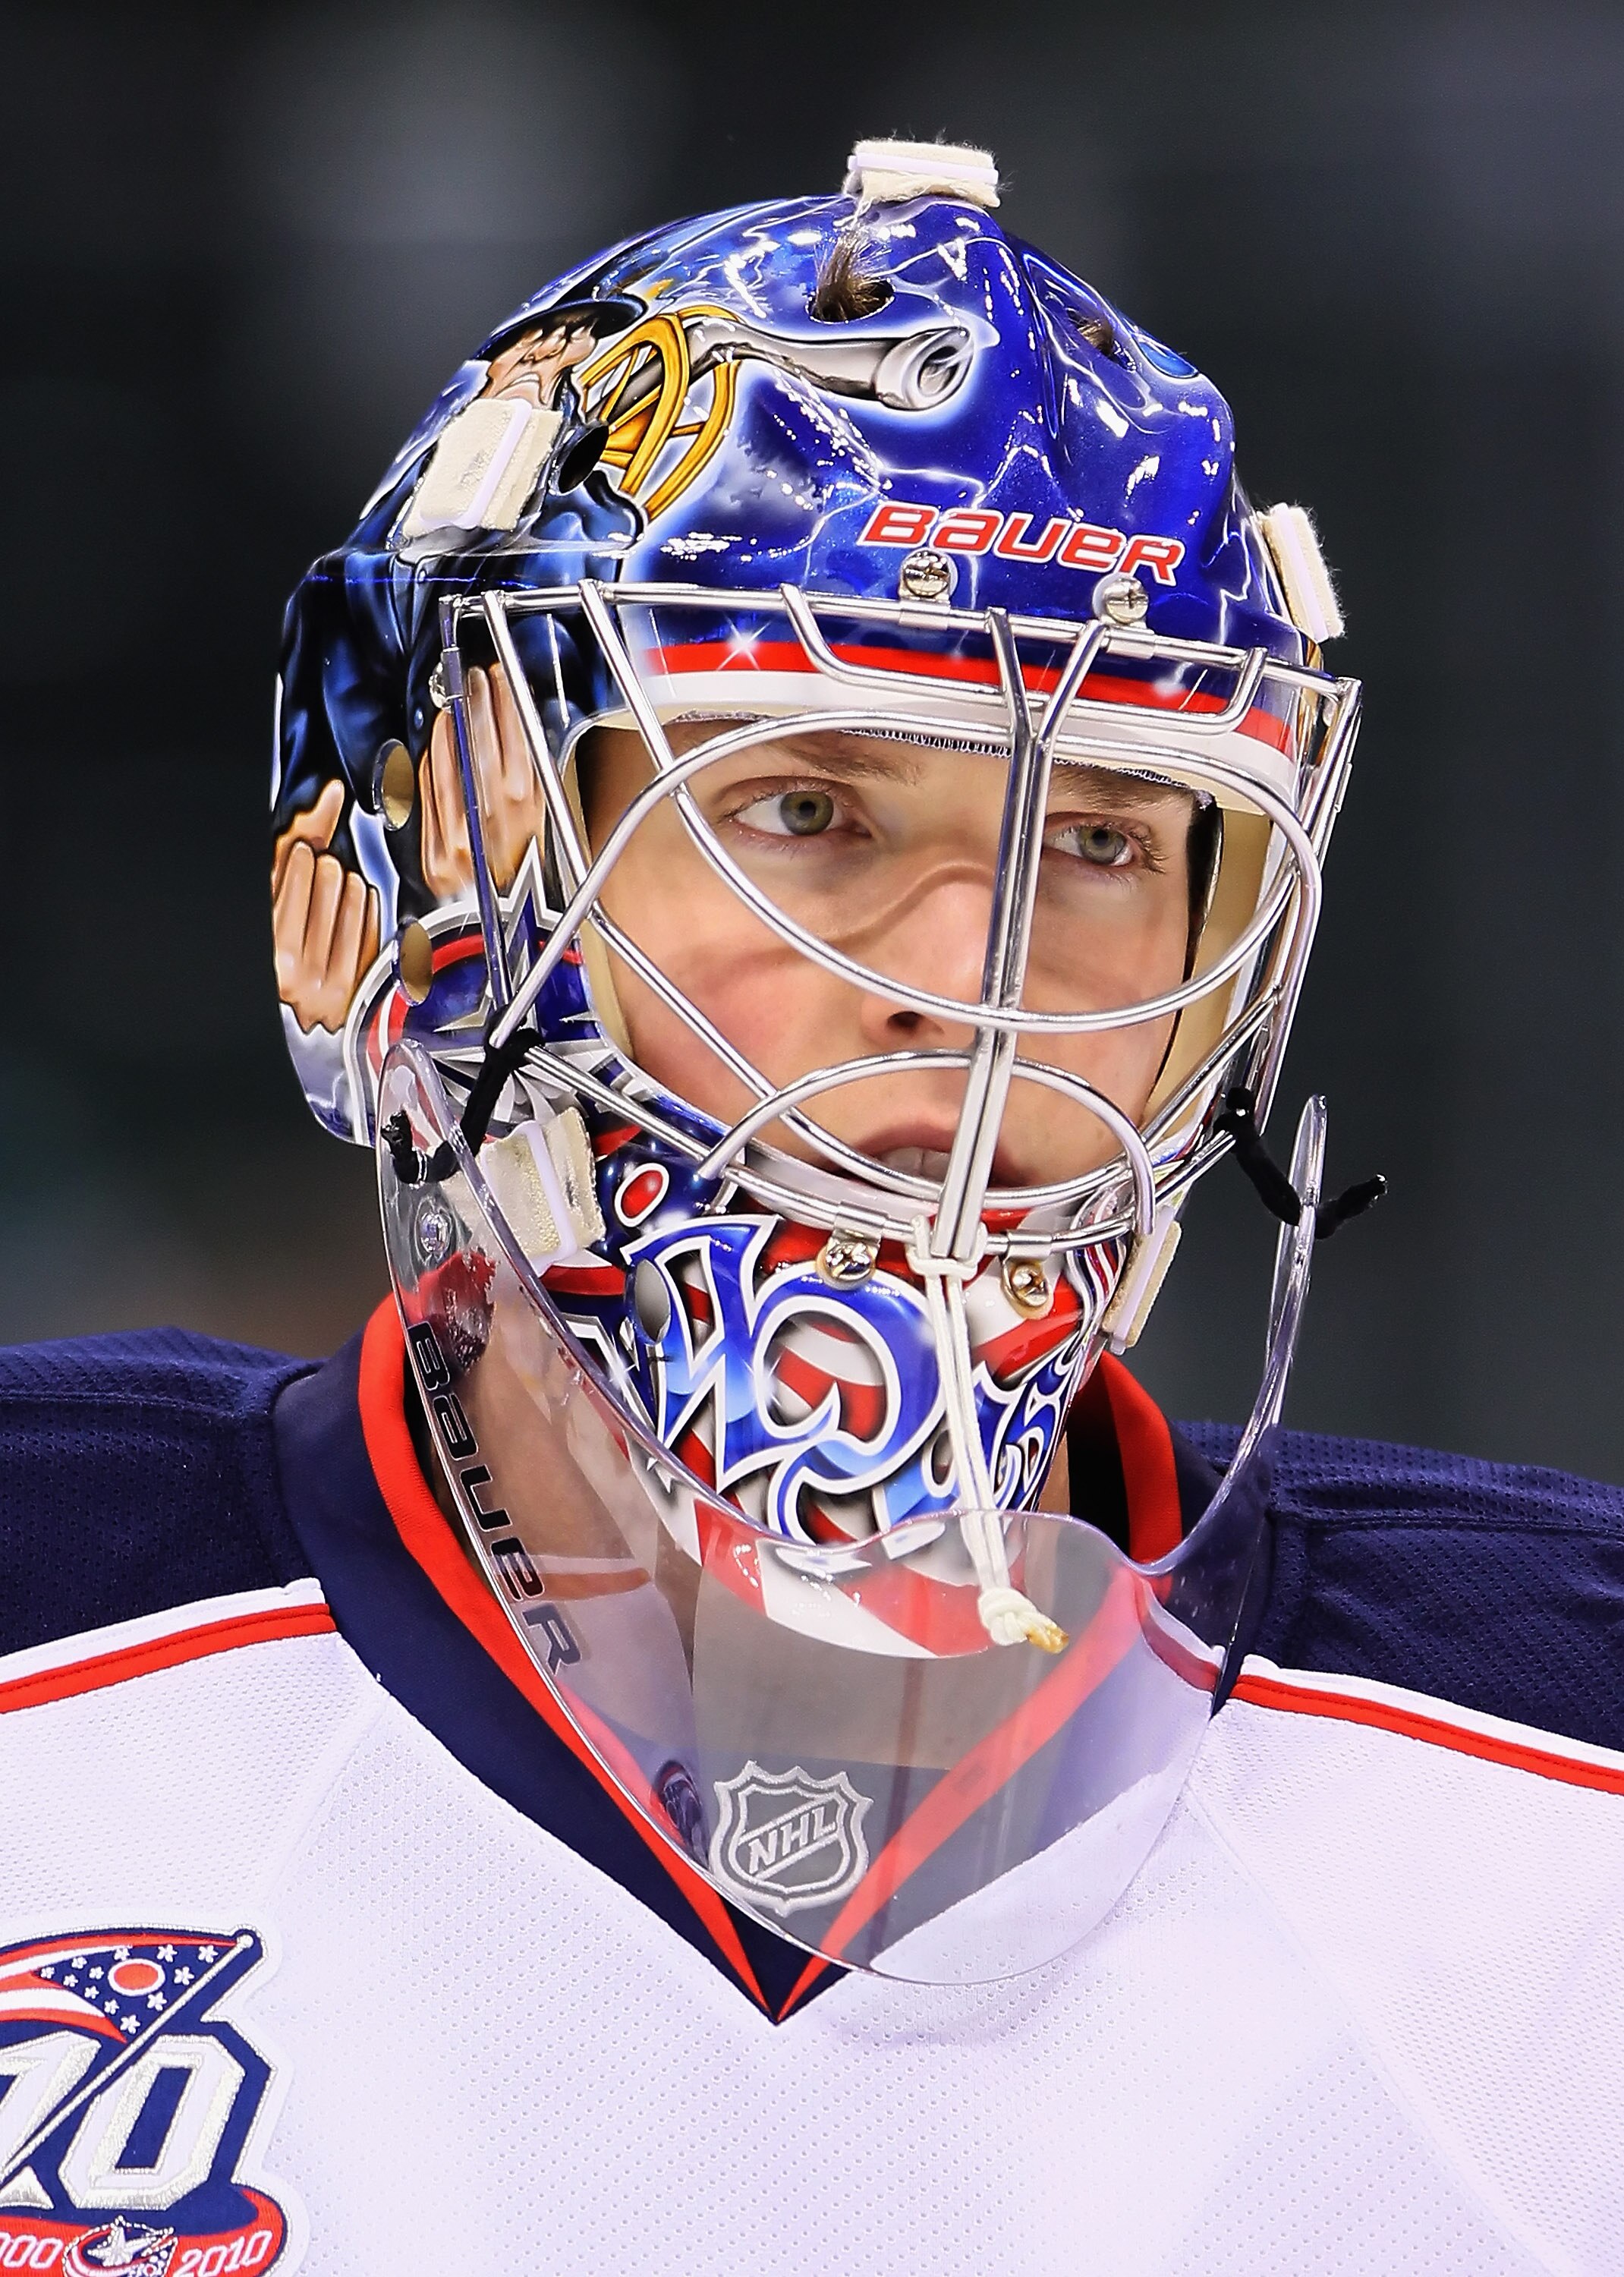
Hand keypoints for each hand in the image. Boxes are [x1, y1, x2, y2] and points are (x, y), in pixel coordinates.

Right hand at [272, 778, 381, 1033]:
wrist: (297, 1007)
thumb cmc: (281, 938)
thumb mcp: (278, 890)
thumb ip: (303, 838)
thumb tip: (333, 793)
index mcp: (264, 950)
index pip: (295, 873)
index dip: (299, 860)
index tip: (300, 859)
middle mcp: (295, 974)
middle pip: (327, 883)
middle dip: (323, 873)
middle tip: (318, 879)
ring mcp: (329, 989)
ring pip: (353, 901)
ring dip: (346, 888)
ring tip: (335, 892)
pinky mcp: (358, 993)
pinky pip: (373, 928)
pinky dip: (366, 910)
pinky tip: (357, 902)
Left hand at [419, 664, 546, 900]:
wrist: (498, 934)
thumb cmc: (525, 886)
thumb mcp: (542, 827)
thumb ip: (529, 783)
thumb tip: (513, 735)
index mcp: (528, 814)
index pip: (514, 741)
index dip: (504, 704)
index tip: (500, 680)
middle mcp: (493, 823)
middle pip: (482, 748)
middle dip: (477, 707)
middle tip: (473, 680)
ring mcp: (460, 838)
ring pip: (452, 767)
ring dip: (452, 729)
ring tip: (454, 705)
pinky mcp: (436, 853)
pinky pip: (431, 795)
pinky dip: (433, 764)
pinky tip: (437, 746)